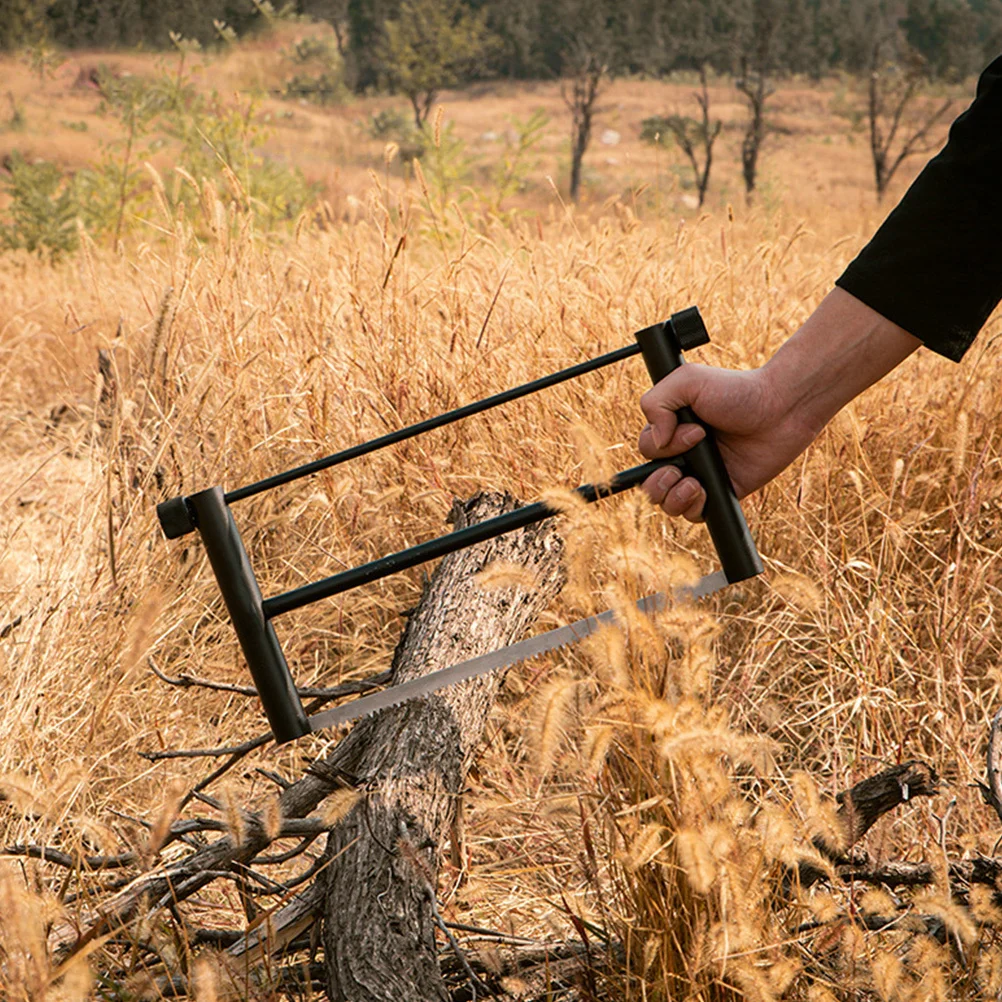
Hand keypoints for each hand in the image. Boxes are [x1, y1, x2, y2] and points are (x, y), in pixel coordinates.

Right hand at [637, 289, 922, 521]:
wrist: (781, 408)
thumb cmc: (737, 390)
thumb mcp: (687, 380)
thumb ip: (655, 403)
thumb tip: (656, 442)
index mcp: (673, 429)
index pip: (648, 451)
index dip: (661, 449)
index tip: (696, 432)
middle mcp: (685, 454)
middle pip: (650, 483)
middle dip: (658, 481)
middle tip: (683, 465)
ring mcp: (702, 475)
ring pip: (666, 503)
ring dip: (671, 498)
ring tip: (695, 484)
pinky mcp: (721, 492)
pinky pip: (694, 514)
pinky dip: (692, 508)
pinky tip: (705, 491)